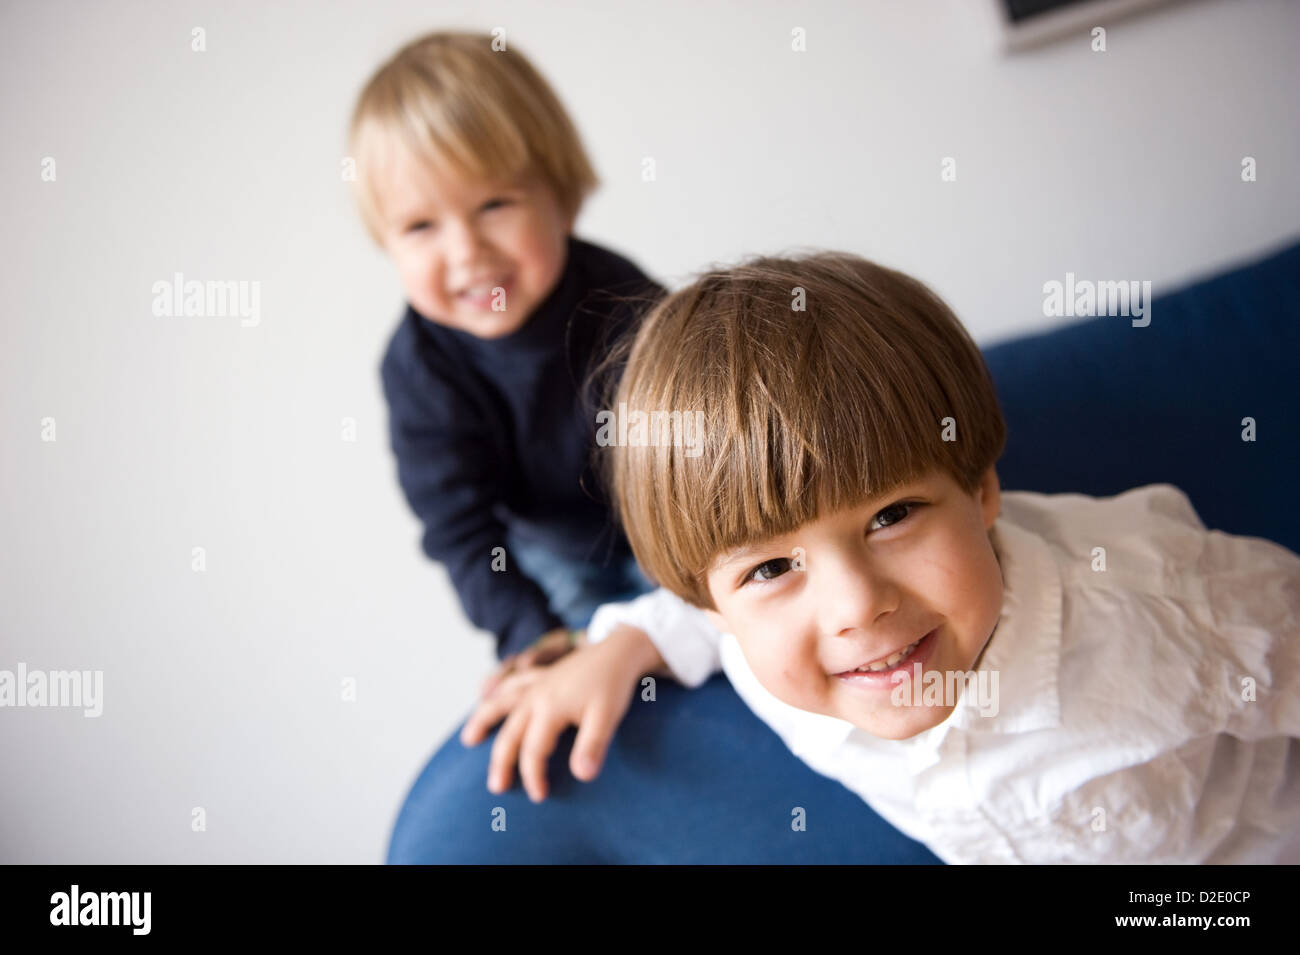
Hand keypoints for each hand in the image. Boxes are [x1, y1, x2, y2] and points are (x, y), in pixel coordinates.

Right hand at [459, 625, 659, 801]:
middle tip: (495, 787)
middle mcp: (535, 695)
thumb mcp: (607, 717)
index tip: (539, 797)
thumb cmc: (613, 684)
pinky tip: (489, 694)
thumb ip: (592, 746)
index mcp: (549, 708)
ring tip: (468, 739)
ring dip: (483, 720)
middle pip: (510, 732)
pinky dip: (498, 690)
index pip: (533, 750)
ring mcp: (536, 683)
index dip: (533, 776)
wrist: (619, 650)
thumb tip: (582, 777)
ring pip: (501, 702)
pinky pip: (513, 683)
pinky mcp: (542, 675)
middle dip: (500, 761)